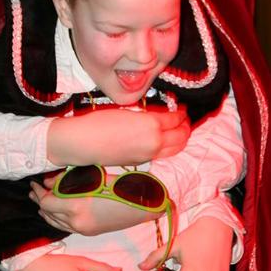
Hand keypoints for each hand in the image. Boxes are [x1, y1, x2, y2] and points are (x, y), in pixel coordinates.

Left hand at [30, 179, 157, 234]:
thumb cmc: (121, 187)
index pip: (47, 202)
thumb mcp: (94, 178)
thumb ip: (69, 180)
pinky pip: (65, 227)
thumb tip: (49, 181)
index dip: (38, 193)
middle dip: (39, 201)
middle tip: (34, 189)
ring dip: (46, 211)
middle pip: (47, 214)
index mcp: (77, 206)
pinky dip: (57, 218)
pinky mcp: (89, 232)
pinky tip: (56, 210)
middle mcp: (77, 221)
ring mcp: (83, 229)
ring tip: (41, 199)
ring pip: (54, 223)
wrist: (143, 207)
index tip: (34, 184)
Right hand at [47, 107, 189, 166]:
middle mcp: (154, 142)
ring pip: (176, 149)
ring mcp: (149, 155)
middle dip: (186, 126)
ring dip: (181, 138)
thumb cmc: (99, 121)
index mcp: (151, 125)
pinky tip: (164, 140)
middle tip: (184, 118)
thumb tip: (160, 114)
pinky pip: (163, 154)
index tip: (181, 107)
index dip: (181, 112)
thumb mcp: (126, 109)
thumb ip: (146, 113)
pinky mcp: (141, 163)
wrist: (84, 143)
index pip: (175, 118)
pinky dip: (169, 147)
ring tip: (180, 130)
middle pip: (181, 136)